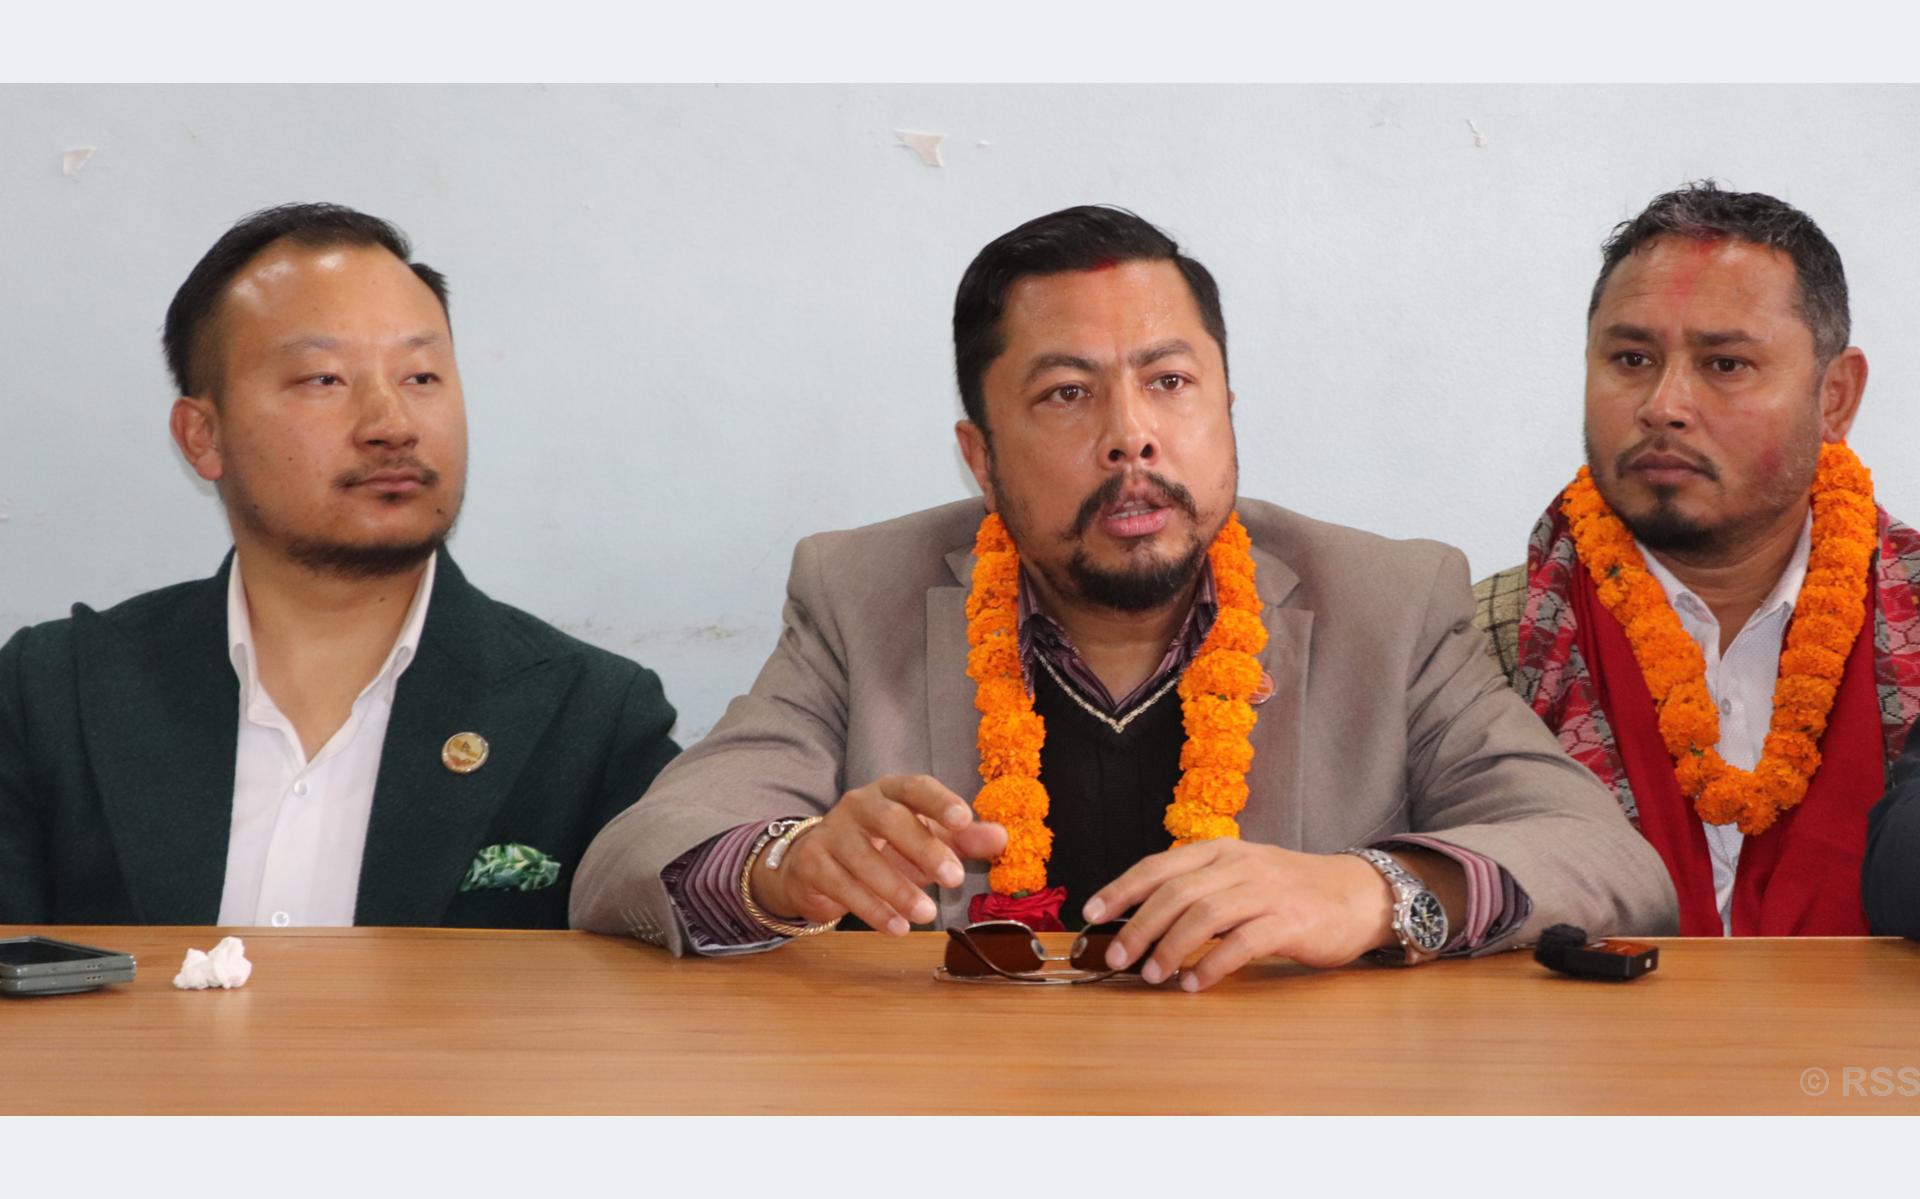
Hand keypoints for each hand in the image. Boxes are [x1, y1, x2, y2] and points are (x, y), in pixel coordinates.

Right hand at [751, 774, 1006, 935]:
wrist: (816, 864)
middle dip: (923, 848)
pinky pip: (842, 886)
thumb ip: (961, 839)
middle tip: (954, 879)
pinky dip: (872, 910)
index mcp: (890, 791)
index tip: (964, 820)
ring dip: (898, 888)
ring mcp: (832, 833)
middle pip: (889, 820)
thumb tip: (1002, 838)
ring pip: (863, 858)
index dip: (939, 802)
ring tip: (927, 914)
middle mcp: (858, 805)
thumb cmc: (883, 846)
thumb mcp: (923, 839)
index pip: (915, 788)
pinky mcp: (813, 864)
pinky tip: (898, 927)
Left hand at [1081, 841, 1397, 990]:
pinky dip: (1212, 965)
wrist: (1357, 894)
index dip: (1122, 888)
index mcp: (1220, 851)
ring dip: (1170, 947)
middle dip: (1138, 926)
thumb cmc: (1290, 891)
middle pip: (1175, 892)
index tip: (1092, 912)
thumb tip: (1140, 921)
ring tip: (1152, 975)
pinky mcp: (1291, 920)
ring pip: (1204, 915)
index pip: (1159, 865)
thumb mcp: (1240, 876)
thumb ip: (1198, 889)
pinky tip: (1194, 983)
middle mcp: (1239, 865)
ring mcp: (1266, 891)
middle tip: (1117, 957)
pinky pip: (1242, 943)